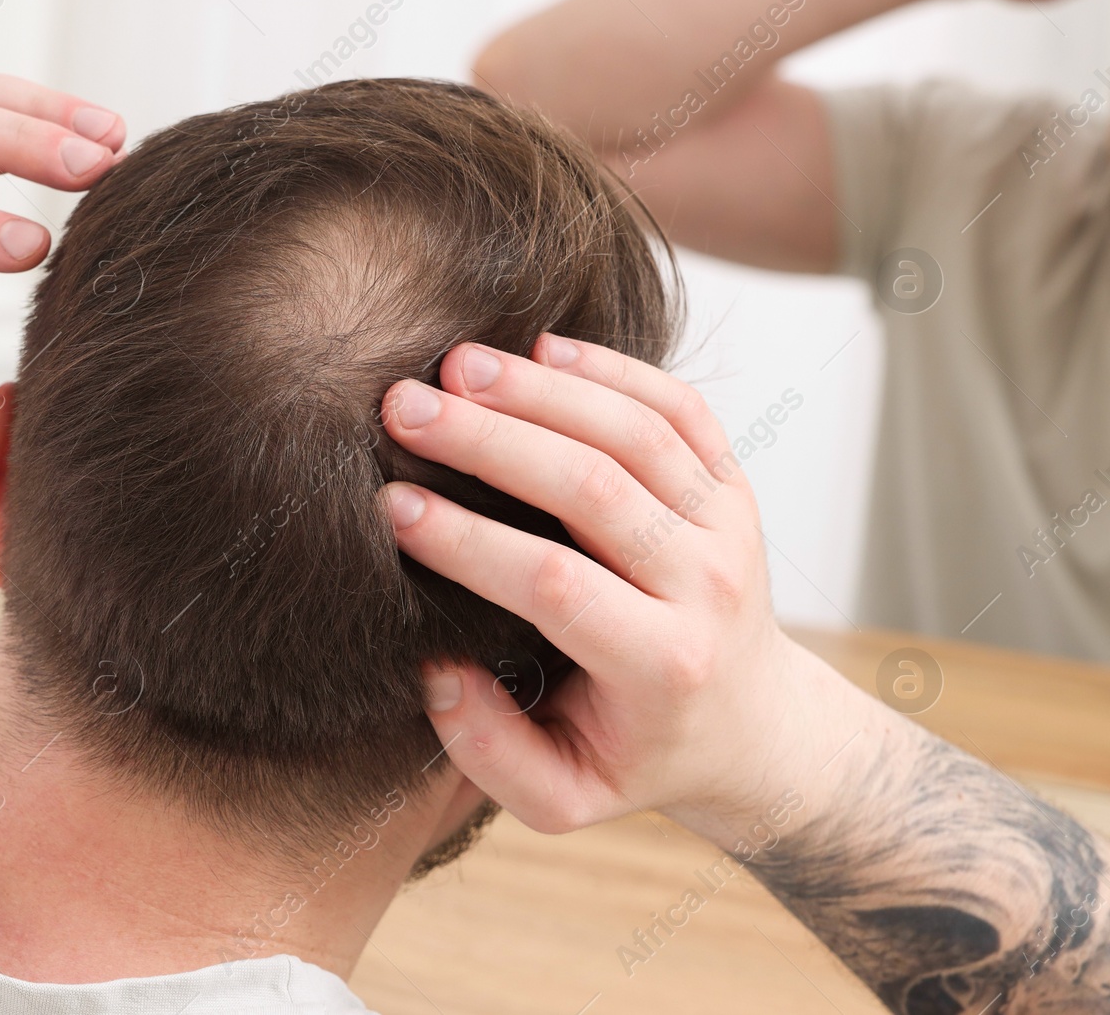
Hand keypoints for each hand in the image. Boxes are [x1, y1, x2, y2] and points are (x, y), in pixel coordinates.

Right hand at [380, 336, 866, 837]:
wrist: (751, 723)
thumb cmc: (636, 754)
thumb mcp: (562, 797)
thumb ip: (489, 750)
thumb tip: (437, 670)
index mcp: (662, 665)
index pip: (555, 586)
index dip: (469, 542)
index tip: (391, 506)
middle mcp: (705, 587)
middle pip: (593, 488)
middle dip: (487, 441)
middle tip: (401, 409)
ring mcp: (727, 526)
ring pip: (636, 431)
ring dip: (540, 389)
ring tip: (455, 365)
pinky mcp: (731, 484)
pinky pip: (680, 407)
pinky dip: (612, 368)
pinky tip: (539, 346)